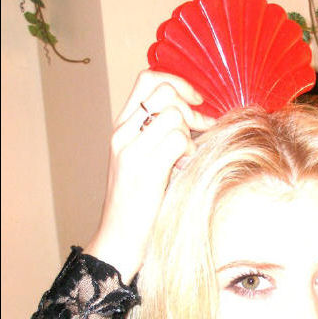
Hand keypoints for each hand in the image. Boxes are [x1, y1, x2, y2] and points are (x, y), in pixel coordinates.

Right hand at [84, 70, 215, 283]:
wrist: (118, 239)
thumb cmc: (137, 206)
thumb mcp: (142, 163)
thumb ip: (158, 138)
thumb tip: (195, 119)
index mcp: (121, 128)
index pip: (148, 80)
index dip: (177, 82)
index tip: (197, 101)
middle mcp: (123, 134)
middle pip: (164, 91)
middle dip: (189, 108)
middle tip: (200, 131)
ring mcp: (132, 150)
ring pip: (174, 116)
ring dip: (190, 137)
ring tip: (184, 160)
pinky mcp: (145, 169)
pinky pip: (179, 141)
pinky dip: (189, 153)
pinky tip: (182, 170)